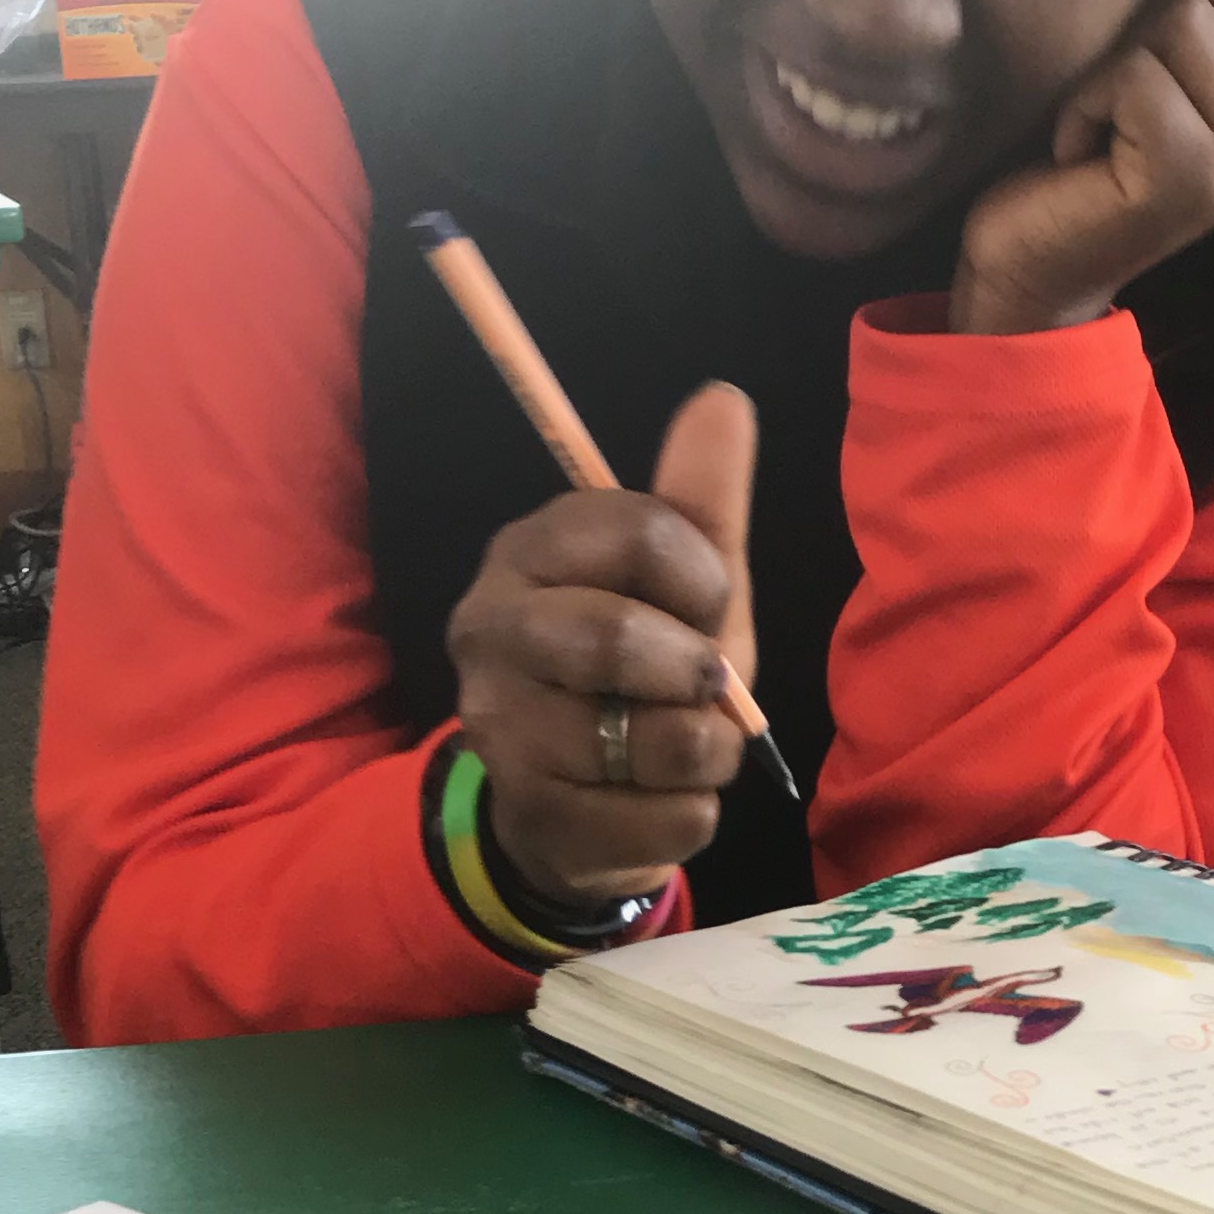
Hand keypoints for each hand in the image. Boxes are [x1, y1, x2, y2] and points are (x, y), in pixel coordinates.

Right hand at [444, 382, 756, 910]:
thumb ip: (700, 500)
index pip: (637, 531)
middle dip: (696, 669)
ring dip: (705, 750)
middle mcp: (489, 629)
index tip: (705, 603)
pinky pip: (658, 817)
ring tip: (689, 746)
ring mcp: (499, 726)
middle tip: (706, 682)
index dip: (702, 575)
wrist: (584, 808)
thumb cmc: (642, 676)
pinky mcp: (532, 813)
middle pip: (619, 636)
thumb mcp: (684, 584)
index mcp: (528, 552)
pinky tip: (661, 800)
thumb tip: (723, 396)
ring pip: (648, 737)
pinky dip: (691, 815)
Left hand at [948, 0, 1213, 337]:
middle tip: (1122, 90)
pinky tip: (1082, 151)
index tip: (1157, 31)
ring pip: (1181, 20)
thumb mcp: (1156, 64)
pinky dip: (1086, 102)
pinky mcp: (1190, 171)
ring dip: (1114, 64)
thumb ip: (1209, 1)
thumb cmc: (1085, 162)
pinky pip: (1134, 72)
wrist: (1035, 269)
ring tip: (1105, 123)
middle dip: (1151, 17)